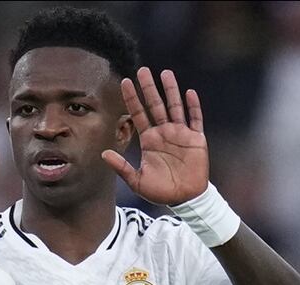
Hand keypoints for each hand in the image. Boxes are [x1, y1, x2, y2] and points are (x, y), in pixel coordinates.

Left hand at [101, 68, 208, 205]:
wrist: (184, 198)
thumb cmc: (160, 191)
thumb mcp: (136, 181)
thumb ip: (121, 166)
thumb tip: (103, 153)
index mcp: (149, 140)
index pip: (138, 114)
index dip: (132, 99)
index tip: (125, 82)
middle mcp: (164, 133)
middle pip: (155, 105)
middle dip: (149, 88)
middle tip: (142, 70)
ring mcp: (180, 134)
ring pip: (174, 107)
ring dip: (171, 90)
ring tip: (165, 73)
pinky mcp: (196, 139)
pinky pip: (195, 119)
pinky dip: (193, 106)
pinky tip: (188, 92)